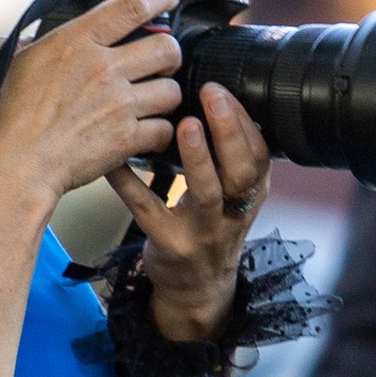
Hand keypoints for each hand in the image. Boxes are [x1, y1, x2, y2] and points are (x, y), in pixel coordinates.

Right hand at [0, 0, 185, 206]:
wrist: (17, 164)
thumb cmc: (9, 118)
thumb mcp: (17, 63)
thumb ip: (35, 43)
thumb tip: (32, 37)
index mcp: (77, 41)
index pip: (133, 5)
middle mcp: (103, 68)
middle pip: (166, 48)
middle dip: (169, 54)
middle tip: (159, 63)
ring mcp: (118, 104)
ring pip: (171, 90)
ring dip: (164, 96)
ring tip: (150, 102)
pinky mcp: (126, 139)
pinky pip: (163, 129)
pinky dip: (158, 132)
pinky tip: (144, 132)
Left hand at [109, 83, 270, 340]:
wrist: (196, 287)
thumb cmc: (211, 227)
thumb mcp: (234, 194)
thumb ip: (229, 156)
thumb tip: (212, 97)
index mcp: (251, 194)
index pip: (259, 154)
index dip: (244, 122)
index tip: (223, 89)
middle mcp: (233, 213)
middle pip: (241, 172)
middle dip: (229, 131)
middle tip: (211, 94)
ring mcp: (203, 233)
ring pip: (206, 194)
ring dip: (197, 158)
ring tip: (184, 125)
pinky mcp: (171, 246)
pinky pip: (149, 210)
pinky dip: (131, 184)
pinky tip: (116, 161)